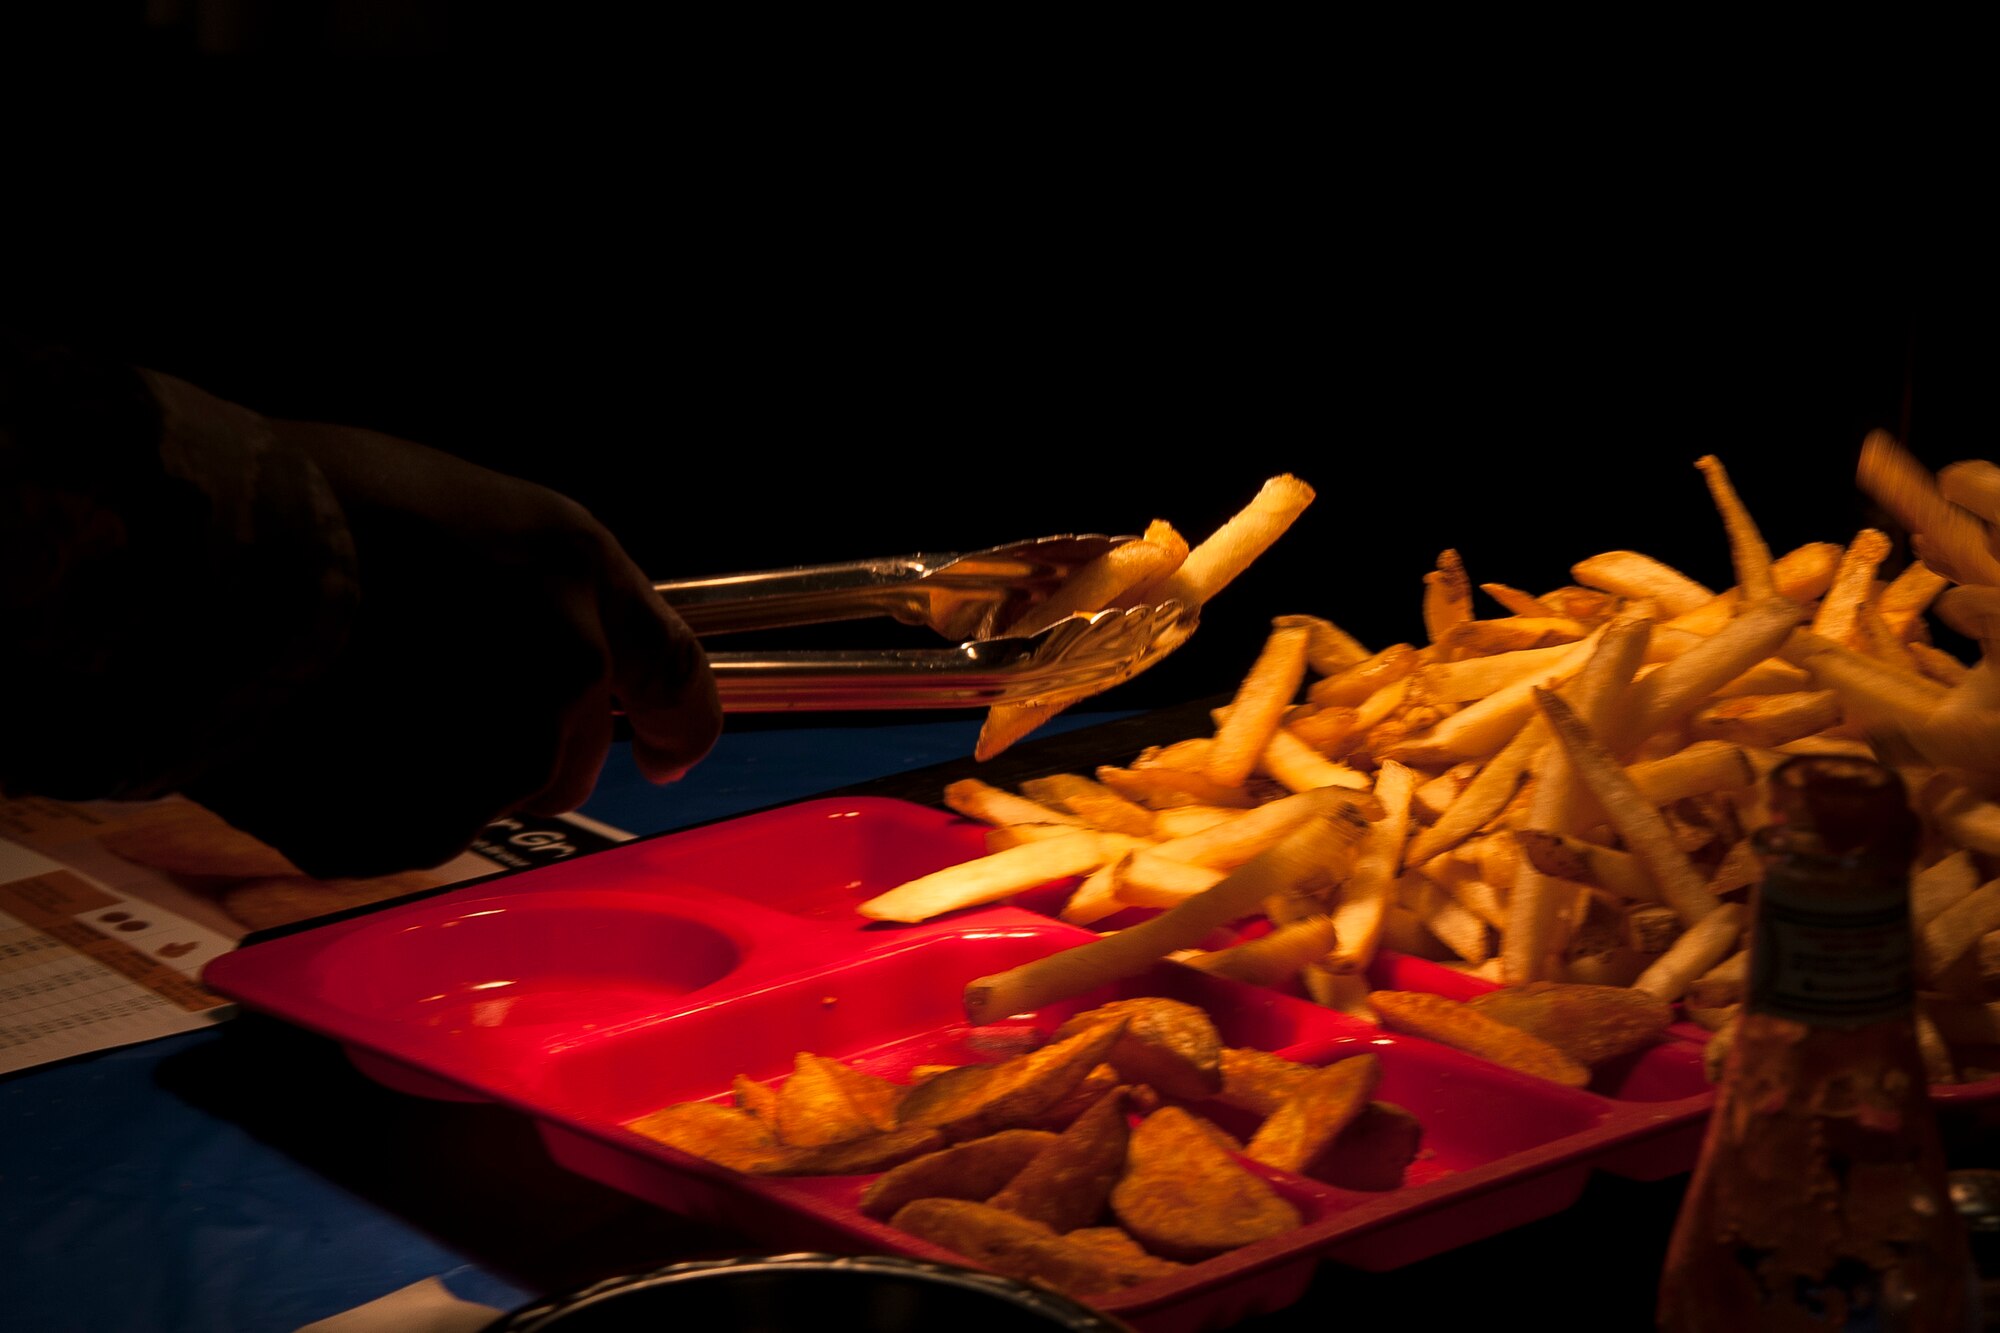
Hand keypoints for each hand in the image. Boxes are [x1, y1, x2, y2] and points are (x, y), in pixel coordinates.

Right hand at [185, 420, 720, 878]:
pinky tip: (309, 745)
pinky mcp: (420, 823)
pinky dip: (364, 806)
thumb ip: (523, 587)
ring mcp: (499, 751)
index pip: (675, 672)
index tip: (665, 751)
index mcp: (574, 567)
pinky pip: (404, 833)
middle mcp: (563, 662)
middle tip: (415, 706)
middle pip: (570, 760)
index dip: (675, 723)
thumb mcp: (450, 507)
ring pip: (486, 800)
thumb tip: (537, 640)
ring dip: (434, 775)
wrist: (189, 555)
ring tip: (342, 706)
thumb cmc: (300, 501)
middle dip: (517, 751)